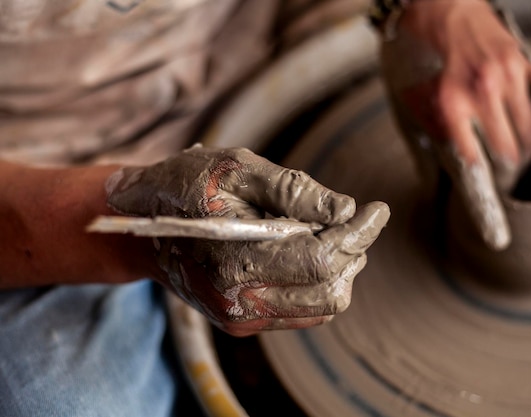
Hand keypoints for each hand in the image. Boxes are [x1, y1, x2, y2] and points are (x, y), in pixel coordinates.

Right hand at [106, 145, 389, 335]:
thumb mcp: (236, 169)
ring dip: (339, 268)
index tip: (377, 209)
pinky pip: (304, 311)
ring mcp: (242, 318)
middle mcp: (240, 302)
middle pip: (330, 291)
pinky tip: (307, 251)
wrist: (143, 227)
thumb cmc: (186, 187)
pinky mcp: (244, 322)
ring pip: (323, 306)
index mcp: (235, 261)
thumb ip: (293, 190)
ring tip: (325, 232)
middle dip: (353, 251)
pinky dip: (319, 281)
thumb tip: (346, 210)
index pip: (321, 260)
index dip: (358, 234)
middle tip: (354, 219)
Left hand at [379, 0, 530, 249]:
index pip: (474, 175)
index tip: (499, 240)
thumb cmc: (410, 61)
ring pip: (530, 137)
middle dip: (505, 179)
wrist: (427, 3)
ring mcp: (505, 79)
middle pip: (509, 161)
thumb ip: (422, 154)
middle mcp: (478, 99)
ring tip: (515, 161)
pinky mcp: (523, 63)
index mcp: (445, 115)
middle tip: (498, 181)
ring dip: (524, 157)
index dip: (488, 211)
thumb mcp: (404, 110)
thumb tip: (430, 192)